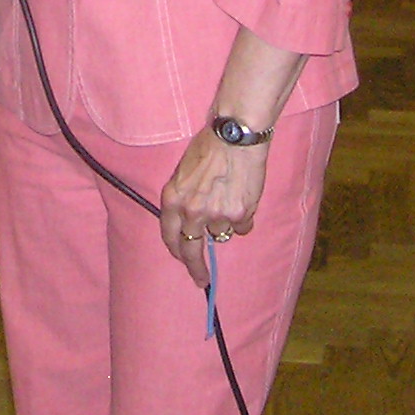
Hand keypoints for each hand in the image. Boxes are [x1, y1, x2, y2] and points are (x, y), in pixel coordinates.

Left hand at [158, 128, 267, 284]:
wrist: (235, 135)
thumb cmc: (210, 145)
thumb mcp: (184, 171)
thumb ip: (185, 197)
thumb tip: (192, 221)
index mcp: (173, 199)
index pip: (170, 236)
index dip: (176, 251)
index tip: (182, 262)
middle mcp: (191, 212)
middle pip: (191, 249)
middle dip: (196, 268)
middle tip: (201, 280)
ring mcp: (215, 216)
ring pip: (221, 233)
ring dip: (226, 223)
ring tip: (231, 196)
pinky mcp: (238, 215)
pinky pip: (242, 228)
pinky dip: (244, 219)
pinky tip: (244, 197)